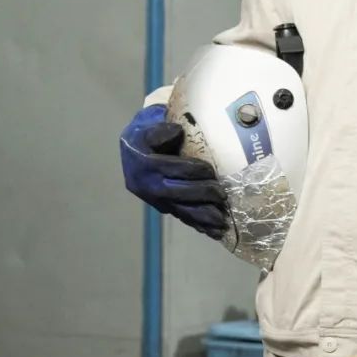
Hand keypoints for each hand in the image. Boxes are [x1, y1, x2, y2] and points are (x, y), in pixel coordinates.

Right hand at [119, 104, 229, 239]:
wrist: (133, 147)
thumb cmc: (147, 131)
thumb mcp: (148, 123)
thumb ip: (160, 128)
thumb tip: (177, 132)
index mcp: (144, 164)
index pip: (171, 168)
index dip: (192, 170)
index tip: (211, 171)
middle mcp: (147, 185)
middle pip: (177, 193)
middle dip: (202, 196)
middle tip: (223, 196)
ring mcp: (154, 199)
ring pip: (180, 210)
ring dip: (202, 218)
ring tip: (222, 225)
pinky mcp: (162, 207)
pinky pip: (181, 216)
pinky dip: (198, 224)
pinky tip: (213, 232)